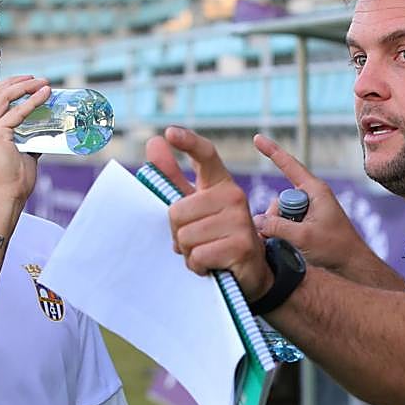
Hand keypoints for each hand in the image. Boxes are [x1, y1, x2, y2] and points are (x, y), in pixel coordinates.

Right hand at [0, 75, 47, 214]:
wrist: (1, 201)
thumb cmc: (10, 184)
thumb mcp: (19, 156)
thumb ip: (27, 142)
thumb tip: (44, 133)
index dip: (2, 88)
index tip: (20, 84)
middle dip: (14, 82)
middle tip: (33, 78)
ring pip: (1, 96)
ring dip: (23, 86)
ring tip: (41, 82)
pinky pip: (16, 112)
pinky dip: (32, 101)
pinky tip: (44, 94)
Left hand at [147, 126, 271, 301]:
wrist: (251, 271)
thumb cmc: (217, 237)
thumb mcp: (195, 208)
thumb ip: (173, 177)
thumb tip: (153, 142)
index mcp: (221, 184)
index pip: (205, 155)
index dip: (188, 142)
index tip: (169, 133)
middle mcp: (234, 195)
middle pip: (176, 212)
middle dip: (178, 234)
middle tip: (198, 241)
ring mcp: (240, 220)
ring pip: (185, 237)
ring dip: (189, 253)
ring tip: (207, 253)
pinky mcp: (241, 245)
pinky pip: (198, 256)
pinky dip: (198, 266)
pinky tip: (212, 266)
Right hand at [252, 134, 371, 274]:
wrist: (352, 265)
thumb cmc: (335, 249)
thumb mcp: (303, 237)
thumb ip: (277, 227)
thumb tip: (256, 221)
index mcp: (315, 191)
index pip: (289, 165)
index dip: (271, 151)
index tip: (257, 138)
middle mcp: (311, 197)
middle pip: (280, 199)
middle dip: (276, 216)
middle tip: (289, 236)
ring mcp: (309, 211)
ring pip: (280, 214)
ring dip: (279, 228)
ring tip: (293, 244)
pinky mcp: (307, 223)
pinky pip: (286, 223)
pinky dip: (283, 234)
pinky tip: (290, 246)